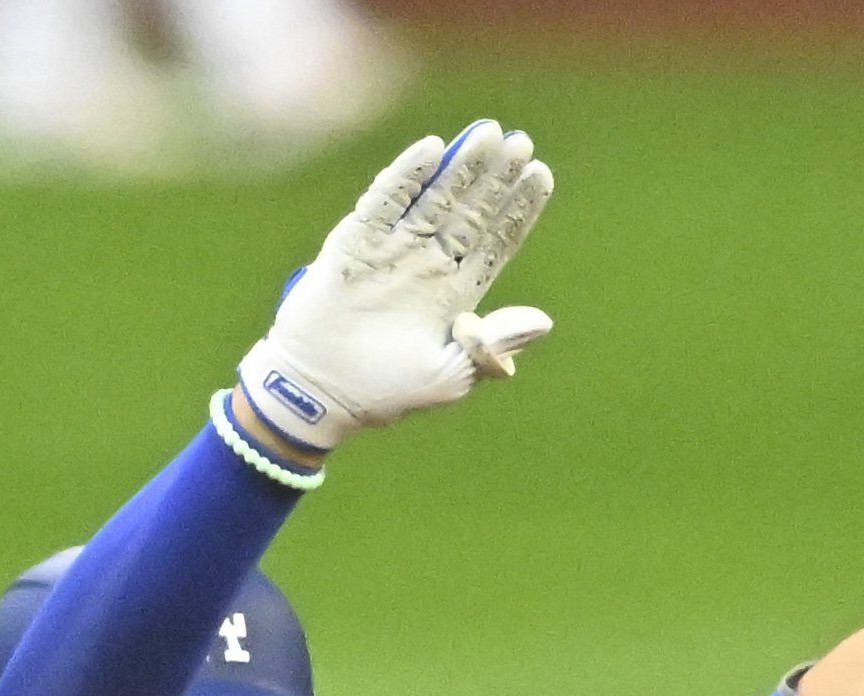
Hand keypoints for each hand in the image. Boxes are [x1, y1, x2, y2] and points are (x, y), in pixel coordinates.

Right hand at [234, 119, 555, 456]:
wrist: (320, 394)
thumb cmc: (387, 392)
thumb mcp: (450, 377)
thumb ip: (492, 349)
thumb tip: (543, 323)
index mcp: (457, 292)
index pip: (496, 240)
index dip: (518, 209)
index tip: (541, 175)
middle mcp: (429, 264)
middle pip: (470, 210)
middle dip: (496, 177)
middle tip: (519, 142)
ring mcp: (392, 250)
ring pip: (434, 198)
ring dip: (460, 166)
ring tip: (488, 134)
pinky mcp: (355, 243)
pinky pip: (385, 201)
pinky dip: (407, 175)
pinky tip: (432, 148)